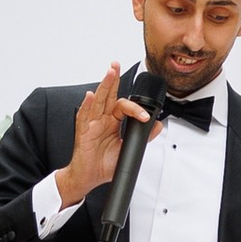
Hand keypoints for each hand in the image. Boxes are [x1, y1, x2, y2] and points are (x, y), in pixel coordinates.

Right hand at [55, 67, 147, 208]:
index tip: (145, 116)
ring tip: (110, 72)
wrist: (90, 177)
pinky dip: (87, 105)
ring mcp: (91, 123)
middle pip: (108, 95)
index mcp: (113, 121)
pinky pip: (84, 116)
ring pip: (98, 100)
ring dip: (104, 86)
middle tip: (116, 64)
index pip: (124, 107)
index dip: (136, 109)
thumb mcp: (128, 149)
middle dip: (112, 79)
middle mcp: (102, 119)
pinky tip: (91, 95)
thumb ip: (143, 137)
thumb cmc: (105, 164)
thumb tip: (157, 125)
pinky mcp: (83, 131)